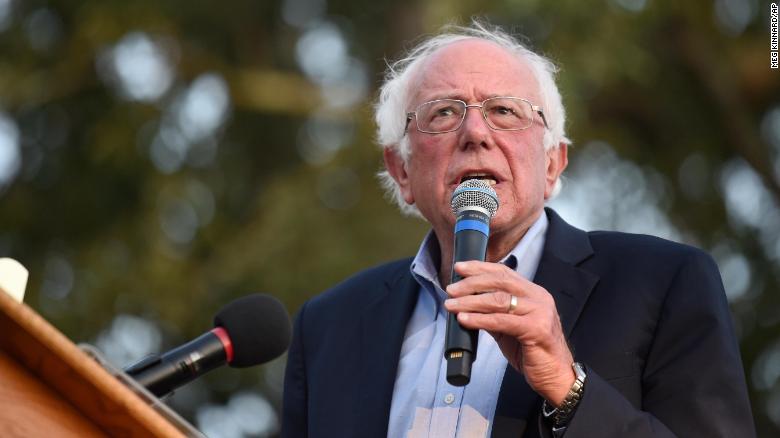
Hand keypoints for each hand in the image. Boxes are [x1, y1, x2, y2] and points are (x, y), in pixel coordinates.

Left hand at [444, 260, 574, 405]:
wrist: (556, 376)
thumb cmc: (534, 352)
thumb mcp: (510, 328)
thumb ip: (494, 314)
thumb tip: (467, 305)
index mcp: (533, 293)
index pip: (504, 273)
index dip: (480, 268)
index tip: (459, 267)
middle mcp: (538, 298)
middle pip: (500, 281)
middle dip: (471, 283)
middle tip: (450, 289)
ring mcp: (539, 312)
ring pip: (499, 299)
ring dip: (470, 301)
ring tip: (452, 305)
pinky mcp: (536, 330)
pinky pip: (502, 321)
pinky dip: (480, 319)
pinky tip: (464, 319)